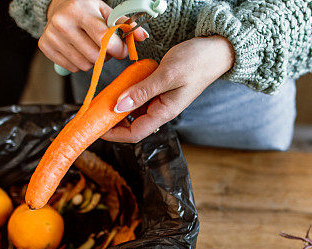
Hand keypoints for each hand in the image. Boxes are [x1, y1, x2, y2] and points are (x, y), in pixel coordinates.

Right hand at [40, 0, 147, 71]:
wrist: (58, 5)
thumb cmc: (85, 8)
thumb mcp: (105, 11)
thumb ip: (124, 24)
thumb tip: (143, 37)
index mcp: (79, 10)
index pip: (103, 39)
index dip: (117, 50)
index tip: (121, 50)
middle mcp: (62, 23)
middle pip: (94, 56)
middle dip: (105, 56)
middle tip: (105, 48)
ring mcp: (52, 35)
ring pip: (84, 65)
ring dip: (93, 61)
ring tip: (91, 47)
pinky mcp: (45, 46)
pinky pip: (71, 68)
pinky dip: (79, 63)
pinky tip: (78, 50)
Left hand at [103, 36, 234, 142]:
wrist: (216, 50)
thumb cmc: (197, 62)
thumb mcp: (167, 75)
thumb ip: (142, 91)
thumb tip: (119, 106)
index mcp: (164, 112)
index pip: (134, 133)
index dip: (114, 134)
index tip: (97, 127)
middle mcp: (161, 110)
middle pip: (131, 124)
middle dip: (113, 120)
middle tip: (96, 109)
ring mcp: (161, 101)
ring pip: (134, 110)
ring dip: (120, 105)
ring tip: (106, 96)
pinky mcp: (160, 90)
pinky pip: (140, 97)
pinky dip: (129, 92)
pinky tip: (123, 84)